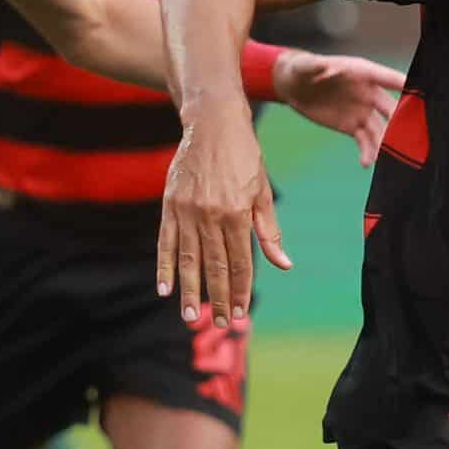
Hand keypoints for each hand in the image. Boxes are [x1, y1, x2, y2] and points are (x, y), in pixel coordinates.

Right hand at [159, 104, 284, 329]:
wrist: (213, 123)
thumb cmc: (244, 157)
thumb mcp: (262, 192)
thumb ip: (268, 231)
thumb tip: (284, 265)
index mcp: (237, 214)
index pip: (239, 263)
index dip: (239, 291)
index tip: (239, 315)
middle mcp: (211, 215)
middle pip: (214, 267)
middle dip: (217, 299)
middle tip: (219, 325)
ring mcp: (187, 211)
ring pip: (189, 260)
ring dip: (190, 291)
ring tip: (191, 317)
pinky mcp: (170, 204)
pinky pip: (165, 242)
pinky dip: (164, 266)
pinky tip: (164, 289)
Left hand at [273, 50, 401, 166]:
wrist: (294, 88)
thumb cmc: (302, 69)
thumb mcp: (305, 66)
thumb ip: (315, 66)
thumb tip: (324, 67)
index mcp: (361, 73)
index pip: (386, 77)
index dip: (402, 84)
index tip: (420, 95)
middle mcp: (367, 92)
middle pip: (389, 107)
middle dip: (400, 121)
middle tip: (406, 135)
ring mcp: (362, 111)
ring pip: (379, 129)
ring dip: (383, 143)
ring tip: (382, 157)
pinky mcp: (352, 126)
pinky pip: (365, 141)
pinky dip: (367, 152)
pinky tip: (365, 163)